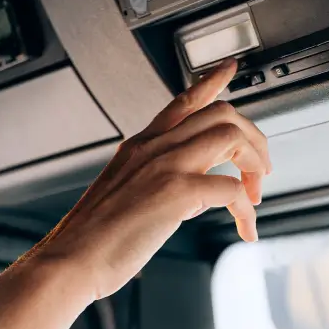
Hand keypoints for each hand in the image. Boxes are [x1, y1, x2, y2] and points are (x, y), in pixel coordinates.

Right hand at [35, 58, 271, 300]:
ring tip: (254, 195)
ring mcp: (166, 165)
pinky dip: (247, 209)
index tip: (229, 69)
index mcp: (142, 144)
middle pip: (220, 114)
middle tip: (258, 169)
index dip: (211, 81)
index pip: (183, 101)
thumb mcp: (125, 191)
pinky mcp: (176, 192)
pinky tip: (245, 227)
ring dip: (254, 165)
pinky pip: (231, 189)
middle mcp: (155, 147)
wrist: (70, 259)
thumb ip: (161, 181)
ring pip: (230, 138)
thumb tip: (198, 192)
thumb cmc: (95, 234)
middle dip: (252, 138)